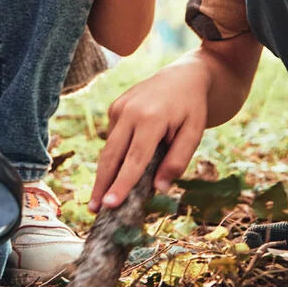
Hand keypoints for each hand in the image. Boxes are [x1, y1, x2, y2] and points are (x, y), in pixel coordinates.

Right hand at [90, 60, 210, 210]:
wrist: (184, 76)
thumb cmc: (192, 108)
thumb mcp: (194, 133)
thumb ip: (177, 161)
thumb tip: (158, 188)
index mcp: (151, 118)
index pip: (134, 159)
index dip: (121, 185)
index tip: (110, 205)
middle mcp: (129, 111)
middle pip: (111, 156)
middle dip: (102, 185)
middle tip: (94, 210)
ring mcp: (119, 107)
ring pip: (108, 148)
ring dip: (103, 174)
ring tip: (98, 200)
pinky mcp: (115, 107)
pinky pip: (113, 138)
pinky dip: (114, 156)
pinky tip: (118, 171)